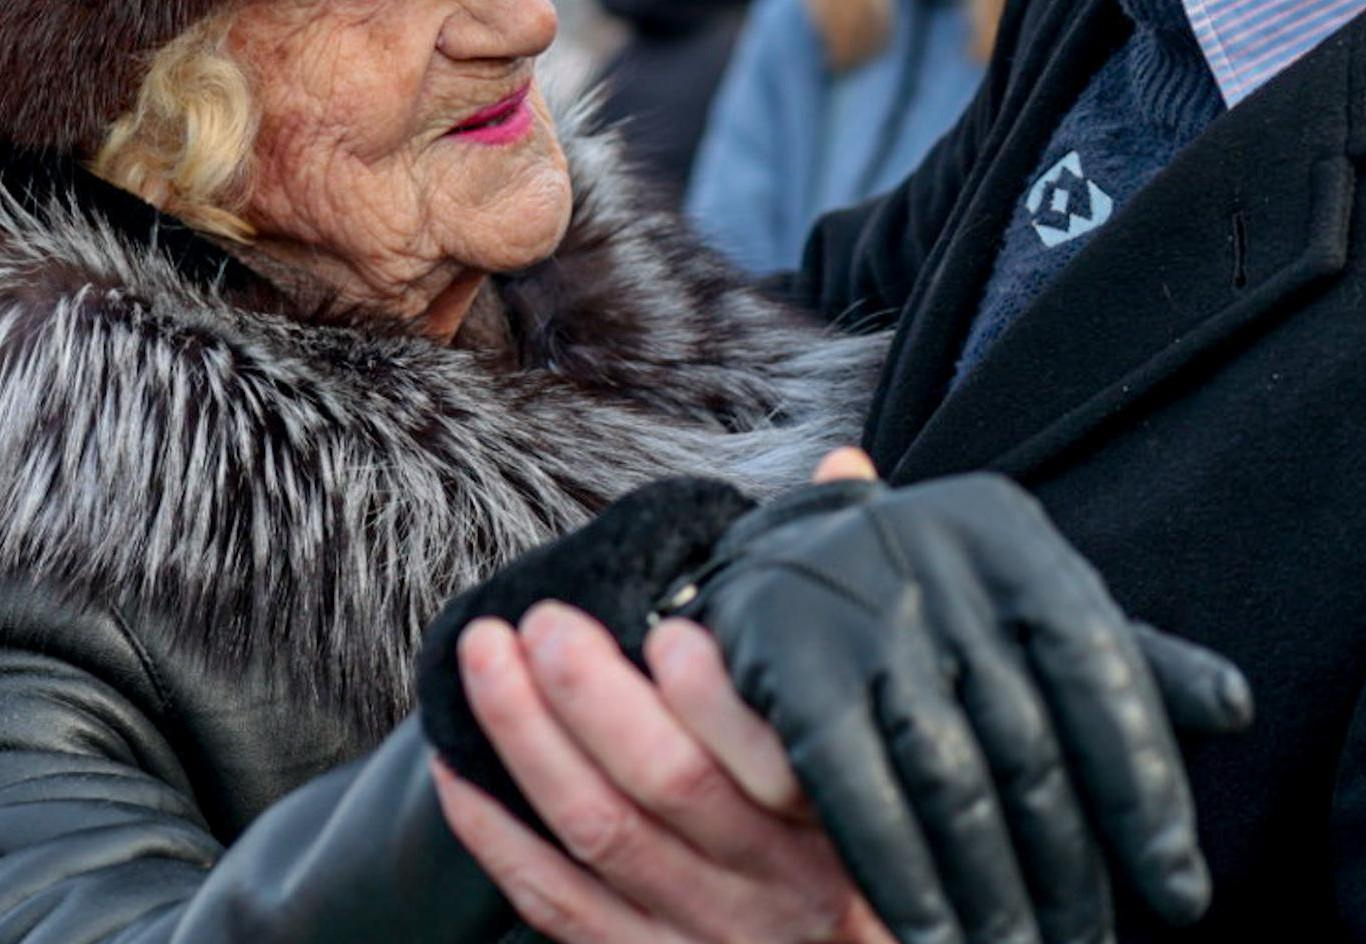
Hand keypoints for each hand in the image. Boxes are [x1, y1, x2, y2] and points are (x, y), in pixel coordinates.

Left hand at [436, 600, 889, 943]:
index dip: (713, 697)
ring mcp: (709, 935)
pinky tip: (457, 772)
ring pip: (600, 834)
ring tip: (484, 657)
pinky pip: (557, 908)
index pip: (774, 757)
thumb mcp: (908, 729)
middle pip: (668, 785)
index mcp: (840, 814)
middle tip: (542, 622)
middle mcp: (775, 884)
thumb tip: (838, 469)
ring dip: (529, 743)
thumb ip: (860, 600)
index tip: (669, 630)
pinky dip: (497, 840)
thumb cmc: (893, 825)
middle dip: (591, 698)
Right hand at [679, 471, 1253, 943]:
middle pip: (1029, 743)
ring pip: (950, 777)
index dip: (1147, 792)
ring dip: (991, 894)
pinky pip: (856, 789)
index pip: (1102, 672)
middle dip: (1070, 870)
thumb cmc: (935, 604)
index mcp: (1012, 537)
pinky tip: (932, 940)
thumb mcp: (1026, 609)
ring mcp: (856, 603)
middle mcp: (938, 554)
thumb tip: (1235, 708)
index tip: (1183, 896)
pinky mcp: (787, 658)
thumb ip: (1129, 662)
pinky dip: (901, 876)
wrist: (774, 560)